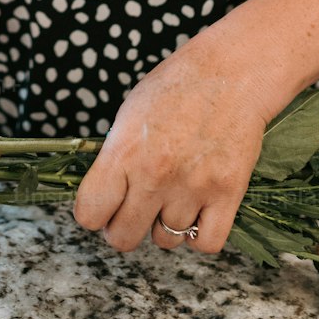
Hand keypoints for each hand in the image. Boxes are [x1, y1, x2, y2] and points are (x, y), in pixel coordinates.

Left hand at [72, 33, 269, 252]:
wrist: (229, 74)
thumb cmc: (176, 88)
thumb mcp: (129, 115)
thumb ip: (115, 157)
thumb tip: (104, 195)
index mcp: (123, 151)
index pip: (89, 213)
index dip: (93, 214)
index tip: (102, 206)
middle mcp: (154, 175)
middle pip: (123, 237)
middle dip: (123, 227)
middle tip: (133, 211)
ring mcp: (192, 187)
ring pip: (165, 242)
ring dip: (165, 226)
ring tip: (173, 197)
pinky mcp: (228, 194)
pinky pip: (206, 244)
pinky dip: (200, 236)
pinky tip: (198, 212)